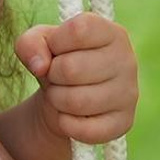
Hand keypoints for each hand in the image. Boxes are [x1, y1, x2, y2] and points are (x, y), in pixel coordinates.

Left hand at [16, 13, 138, 144]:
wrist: (65, 98)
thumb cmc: (56, 61)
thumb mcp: (38, 43)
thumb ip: (30, 43)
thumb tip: (40, 66)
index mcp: (111, 33)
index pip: (78, 30)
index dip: (56, 42)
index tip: (56, 49)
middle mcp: (127, 60)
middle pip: (71, 69)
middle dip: (52, 75)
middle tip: (56, 76)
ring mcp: (129, 93)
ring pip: (76, 101)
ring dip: (57, 99)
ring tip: (61, 94)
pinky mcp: (124, 122)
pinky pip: (86, 129)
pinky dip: (66, 124)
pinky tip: (69, 116)